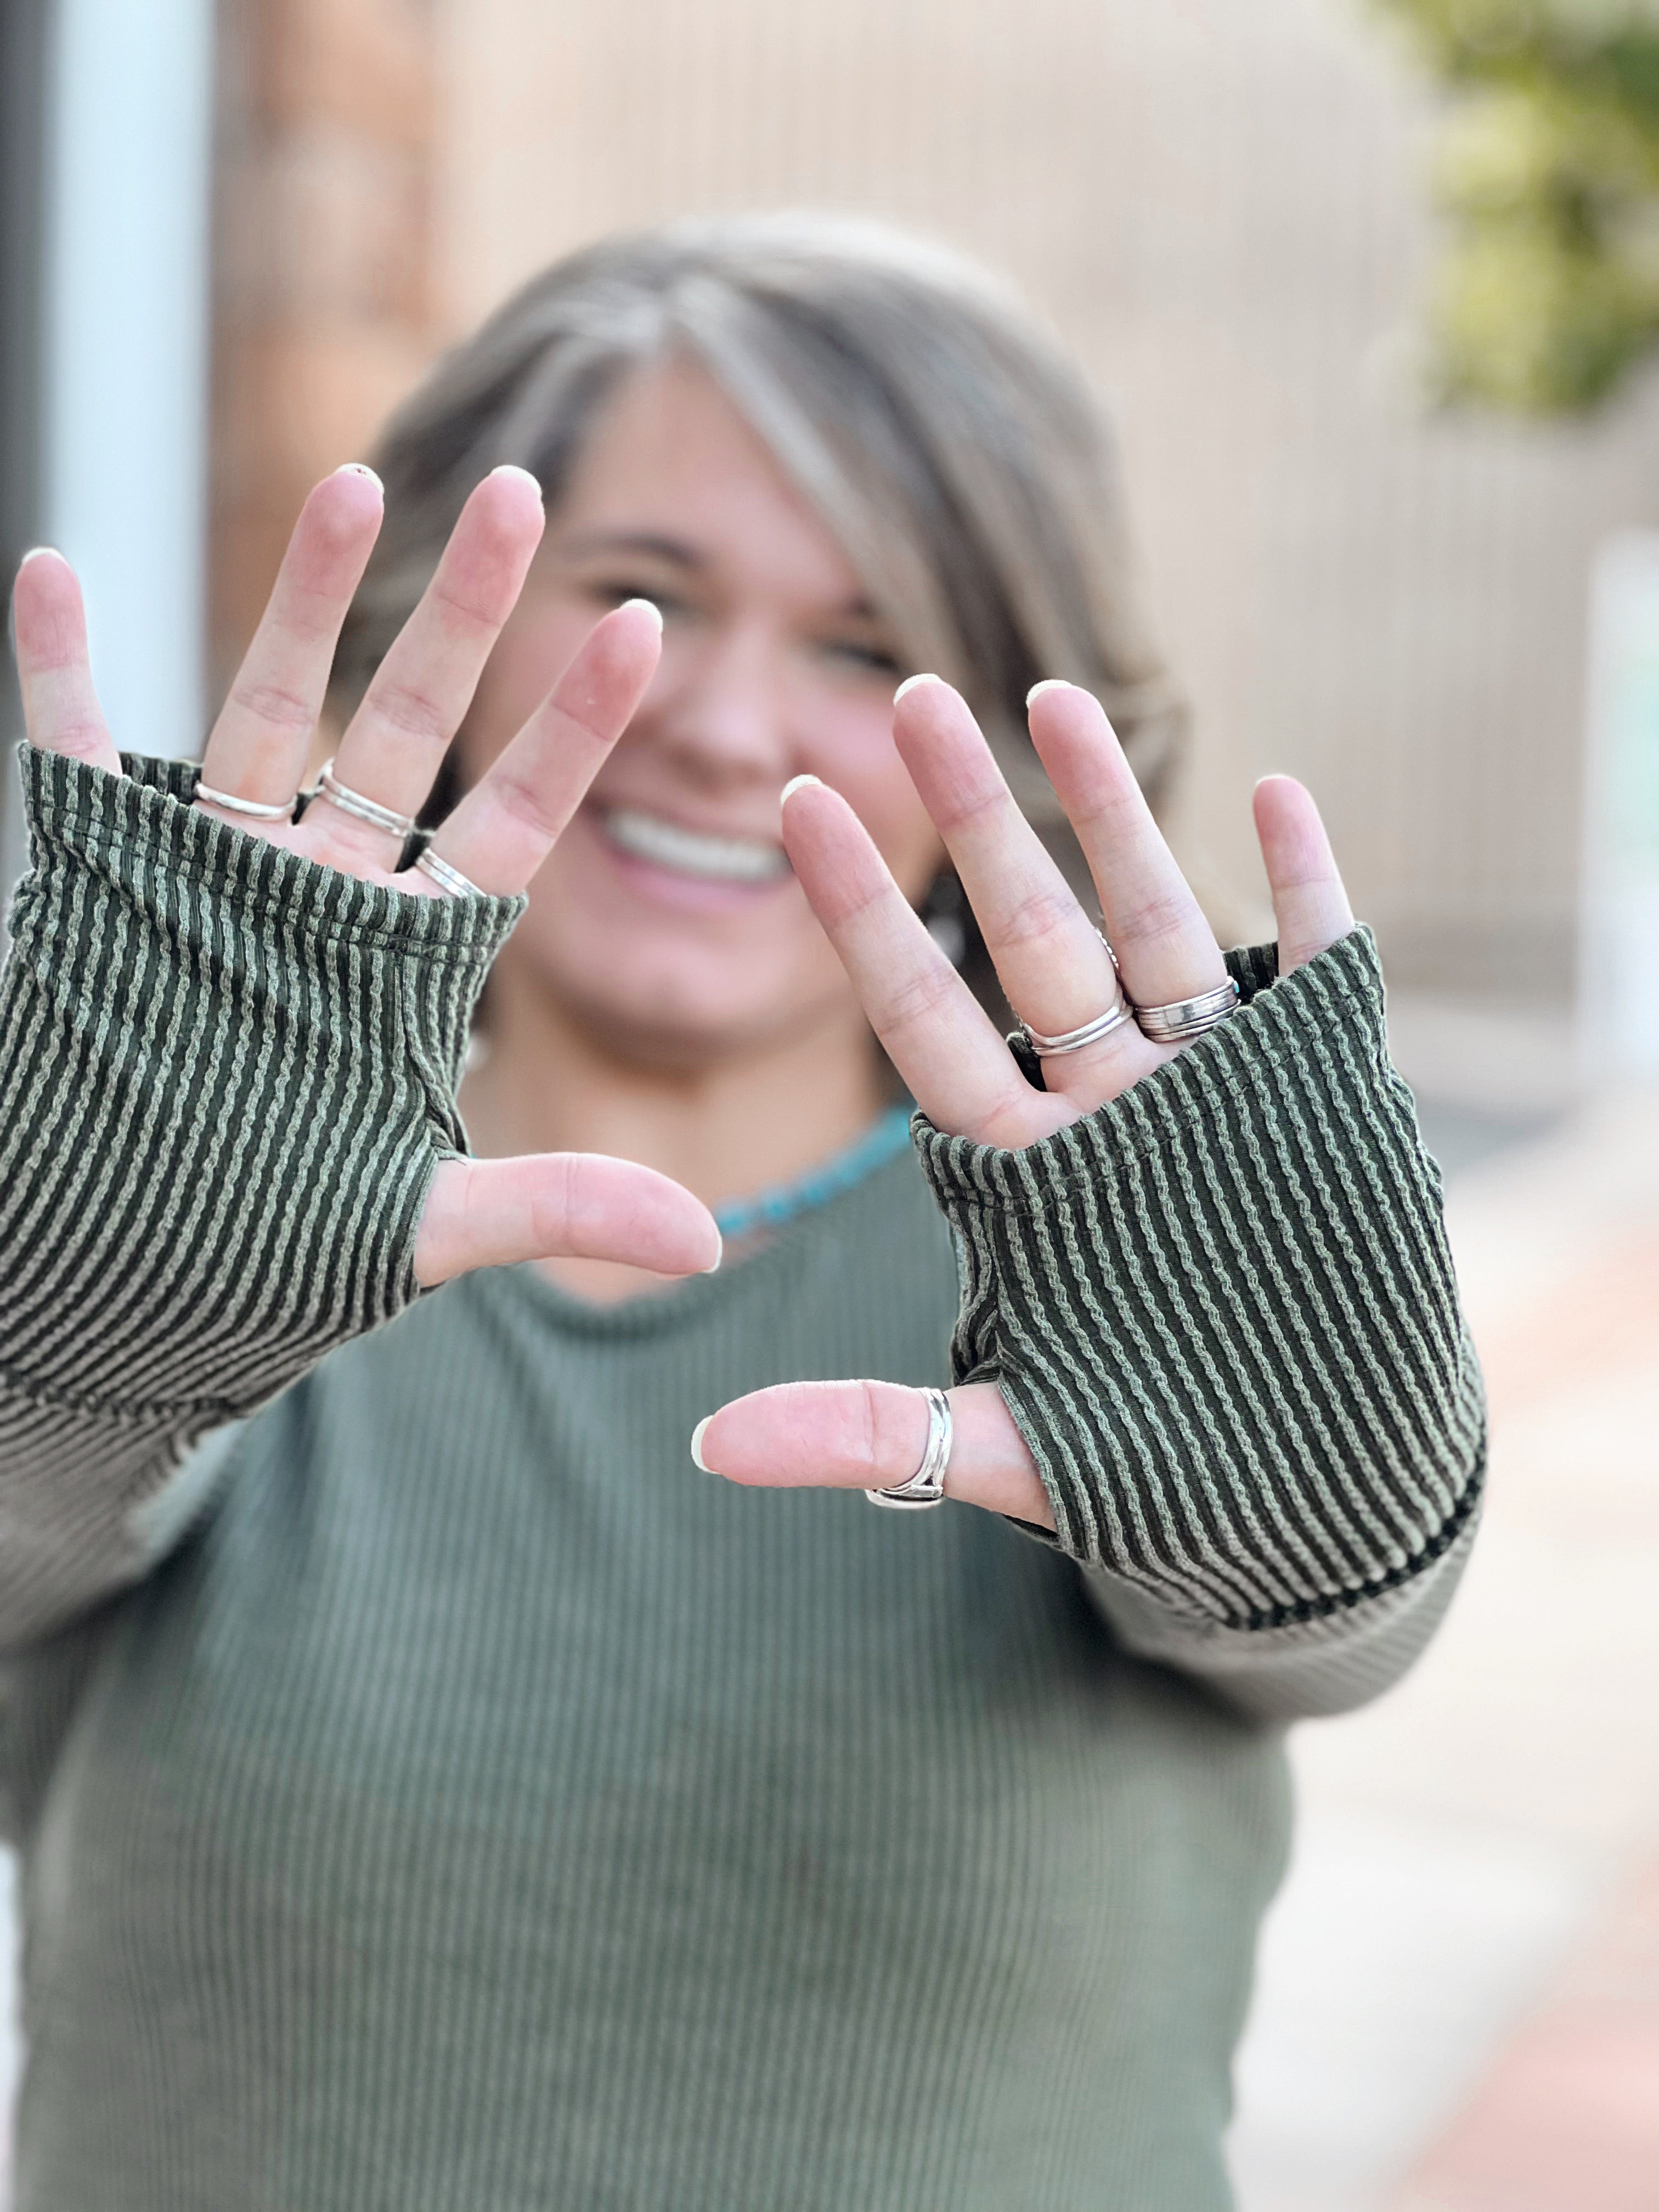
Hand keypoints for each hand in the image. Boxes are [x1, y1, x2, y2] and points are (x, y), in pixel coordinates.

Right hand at [9, 464, 719, 1287]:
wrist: (122, 1277)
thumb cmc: (271, 1250)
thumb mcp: (422, 1223)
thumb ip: (558, 1204)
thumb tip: (709, 1248)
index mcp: (408, 956)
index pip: (514, 819)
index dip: (575, 729)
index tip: (648, 628)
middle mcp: (324, 894)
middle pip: (408, 729)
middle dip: (462, 615)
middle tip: (523, 489)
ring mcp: (215, 876)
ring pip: (271, 712)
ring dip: (303, 598)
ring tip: (352, 477)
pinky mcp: (104, 882)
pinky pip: (77, 756)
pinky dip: (60, 671)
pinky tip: (54, 570)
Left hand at [693, 675, 1353, 1525]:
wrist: (1320, 1493)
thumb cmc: (1161, 1472)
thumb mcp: (1005, 1448)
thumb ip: (864, 1431)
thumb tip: (703, 1449)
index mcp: (1030, 1170)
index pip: (924, 1016)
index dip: (862, 915)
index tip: (795, 806)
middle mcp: (1113, 1109)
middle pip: (1032, 939)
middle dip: (976, 821)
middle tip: (911, 698)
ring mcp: (1216, 1093)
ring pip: (1155, 927)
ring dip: (1112, 815)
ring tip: (1055, 699)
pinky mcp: (1322, 1095)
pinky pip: (1313, 968)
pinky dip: (1303, 884)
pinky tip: (1277, 792)